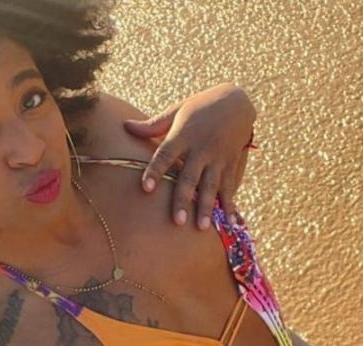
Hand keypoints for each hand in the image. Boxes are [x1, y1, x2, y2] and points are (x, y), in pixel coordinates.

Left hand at [123, 82, 256, 229]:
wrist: (237, 101)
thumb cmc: (200, 107)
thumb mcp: (177, 110)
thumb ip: (153, 125)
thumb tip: (126, 127)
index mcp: (183, 135)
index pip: (165, 155)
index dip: (155, 171)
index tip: (146, 188)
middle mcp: (201, 148)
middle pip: (189, 178)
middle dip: (183, 200)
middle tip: (178, 222)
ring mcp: (217, 158)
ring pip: (211, 186)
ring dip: (207, 208)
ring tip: (202, 227)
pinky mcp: (231, 164)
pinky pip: (230, 187)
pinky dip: (231, 205)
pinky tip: (232, 223)